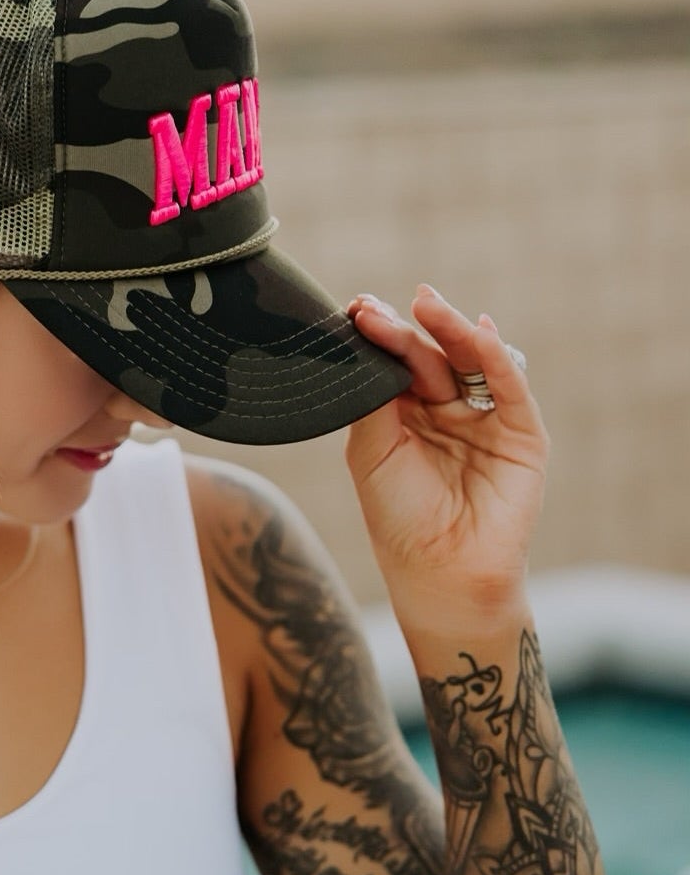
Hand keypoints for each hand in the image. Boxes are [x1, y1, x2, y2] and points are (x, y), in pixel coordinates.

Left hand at [343, 284, 547, 614]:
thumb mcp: (371, 453)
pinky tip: (479, 332)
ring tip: (425, 304)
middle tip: (376, 307)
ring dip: (449, 331)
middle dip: (405, 329)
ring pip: (468, 363)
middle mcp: (443, 410)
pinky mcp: (520, 433)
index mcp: (403, 414)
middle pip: (427, 357)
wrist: (441, 571)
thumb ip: (374, 400)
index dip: (378, 337)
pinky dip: (496, 358)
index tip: (354, 310)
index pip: (393, 364)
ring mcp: (483, 419)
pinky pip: (508, 388)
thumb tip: (369, 345)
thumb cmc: (397, 517)